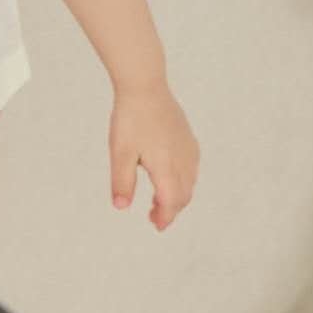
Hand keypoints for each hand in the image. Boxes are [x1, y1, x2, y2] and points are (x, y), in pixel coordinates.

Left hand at [108, 78, 199, 229]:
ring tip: (158, 200)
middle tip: (154, 218)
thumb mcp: (120, 153)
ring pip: (189, 181)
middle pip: (183, 194)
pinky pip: (192, 167)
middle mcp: (183, 160)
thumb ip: (122, 182)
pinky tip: (170, 176)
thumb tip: (121, 207)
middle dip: (171, 210)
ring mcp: (188, 148)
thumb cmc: (130, 119)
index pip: (171, 201)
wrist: (145, 86)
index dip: (165, 217)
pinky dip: (183, 180)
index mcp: (166, 166)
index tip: (156, 226)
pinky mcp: (188, 138)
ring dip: (177, 195)